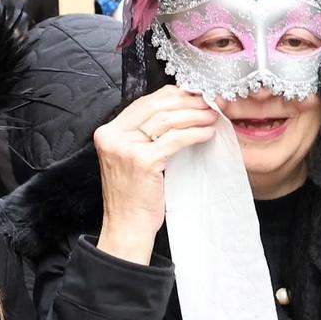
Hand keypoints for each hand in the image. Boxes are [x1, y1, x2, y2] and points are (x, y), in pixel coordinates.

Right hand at [93, 86, 217, 263]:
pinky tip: (207, 133)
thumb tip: (177, 110)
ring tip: (212, 116)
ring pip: (167, 119)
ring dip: (195, 115)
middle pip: (156, 105)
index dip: (172, 95)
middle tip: (209, 102)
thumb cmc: (134, 195)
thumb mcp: (132, 158)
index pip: (144, 102)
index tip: (193, 94)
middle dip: (187, 101)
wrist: (127, 225)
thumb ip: (144, 134)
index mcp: (108, 131)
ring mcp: (126, 147)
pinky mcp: (143, 160)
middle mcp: (113, 135)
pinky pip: (176, 139)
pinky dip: (195, 133)